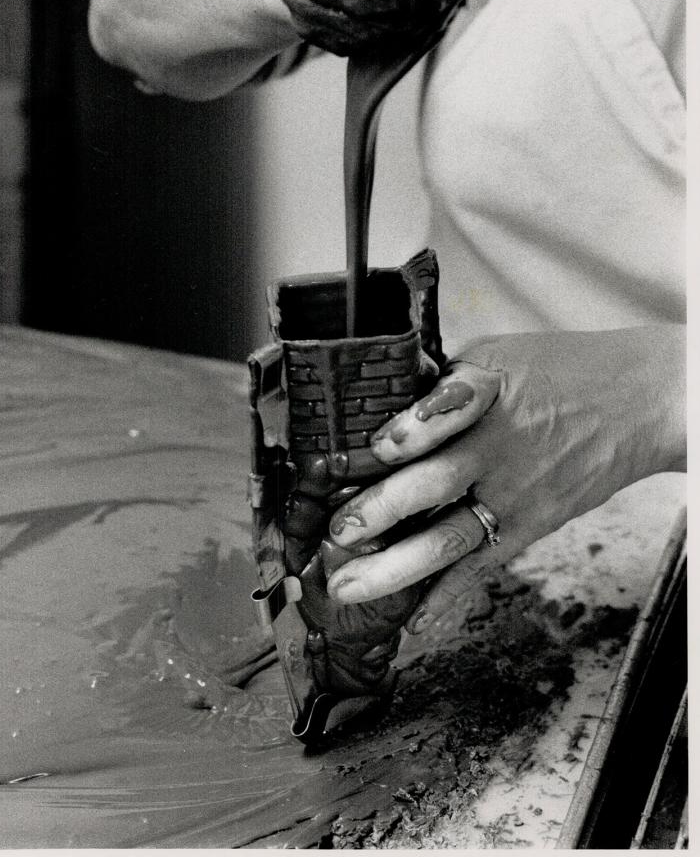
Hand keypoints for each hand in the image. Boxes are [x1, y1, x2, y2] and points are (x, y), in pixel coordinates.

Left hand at [324, 326, 685, 631]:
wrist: (639, 402)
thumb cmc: (559, 371)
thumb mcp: (500, 354)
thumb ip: (443, 379)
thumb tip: (379, 392)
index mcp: (491, 389)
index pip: (451, 406)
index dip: (413, 427)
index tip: (376, 447)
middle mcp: (501, 445)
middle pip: (437, 481)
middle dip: (382, 508)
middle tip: (338, 531)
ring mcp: (516, 491)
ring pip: (450, 536)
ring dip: (395, 566)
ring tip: (347, 584)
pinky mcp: (530, 525)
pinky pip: (482, 565)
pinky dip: (447, 596)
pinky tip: (413, 623)